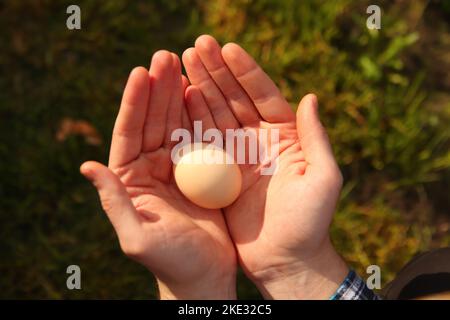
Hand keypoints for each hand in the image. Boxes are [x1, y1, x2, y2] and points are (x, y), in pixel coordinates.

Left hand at [81, 51, 236, 298]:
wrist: (205, 275)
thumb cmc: (171, 261)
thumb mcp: (137, 236)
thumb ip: (114, 201)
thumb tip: (87, 165)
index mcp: (131, 180)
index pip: (129, 135)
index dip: (134, 104)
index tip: (140, 73)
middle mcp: (150, 169)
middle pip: (152, 122)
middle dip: (158, 89)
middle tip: (165, 56)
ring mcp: (177, 167)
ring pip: (175, 123)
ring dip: (177, 94)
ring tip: (181, 64)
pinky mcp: (201, 170)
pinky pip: (199, 136)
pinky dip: (199, 113)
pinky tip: (201, 91)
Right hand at [182, 35, 347, 298]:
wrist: (285, 260)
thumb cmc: (309, 222)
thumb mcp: (322, 177)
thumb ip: (314, 137)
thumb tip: (310, 97)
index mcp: (283, 137)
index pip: (263, 96)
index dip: (246, 71)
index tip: (227, 48)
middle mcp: (258, 142)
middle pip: (234, 99)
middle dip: (216, 72)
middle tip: (196, 45)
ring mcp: (235, 157)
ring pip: (215, 115)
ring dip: (200, 88)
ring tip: (181, 62)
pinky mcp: (217, 175)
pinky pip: (202, 142)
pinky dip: (190, 120)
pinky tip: (180, 98)